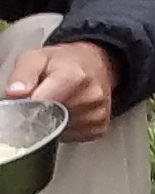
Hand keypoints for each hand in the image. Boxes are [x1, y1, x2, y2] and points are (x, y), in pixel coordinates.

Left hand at [0, 40, 114, 141]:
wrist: (94, 64)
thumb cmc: (65, 61)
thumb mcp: (37, 57)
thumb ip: (23, 73)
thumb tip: (15, 92)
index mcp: (75, 76)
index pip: (45, 103)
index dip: (30, 104)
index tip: (28, 100)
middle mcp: (92, 96)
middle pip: (52, 117)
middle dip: (41, 112)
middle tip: (44, 97)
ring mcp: (98, 113)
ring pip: (61, 130)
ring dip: (54, 121)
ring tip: (59, 103)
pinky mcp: (100, 127)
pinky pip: (72, 136)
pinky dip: (66, 128)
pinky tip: (69, 112)